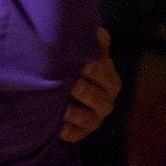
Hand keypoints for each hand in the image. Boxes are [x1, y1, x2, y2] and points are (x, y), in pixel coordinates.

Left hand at [59, 27, 120, 141]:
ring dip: (75, 113)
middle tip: (71, 84)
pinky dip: (65, 130)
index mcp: (110, 81)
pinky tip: (55, 125)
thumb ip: (94, 44)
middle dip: (86, 91)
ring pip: (87, 119)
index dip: (95, 70)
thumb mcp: (88, 53)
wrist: (66, 90)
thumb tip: (98, 31)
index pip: (105, 76)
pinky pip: (74, 134)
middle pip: (99, 99)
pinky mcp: (79, 132)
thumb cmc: (79, 66)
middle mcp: (105, 102)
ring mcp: (93, 119)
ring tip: (62, 107)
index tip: (81, 63)